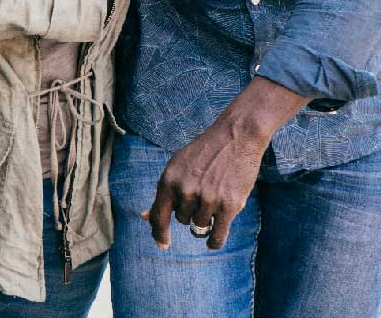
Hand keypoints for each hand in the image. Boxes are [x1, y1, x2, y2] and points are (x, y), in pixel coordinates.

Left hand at [141, 118, 266, 250]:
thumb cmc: (204, 153)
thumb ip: (163, 192)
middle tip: (202, 193)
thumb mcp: (176, 166)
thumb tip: (145, 217)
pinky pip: (217, 235)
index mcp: (168, 180)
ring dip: (205, 222)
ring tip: (213, 201)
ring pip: (199, 227)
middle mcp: (185, 191)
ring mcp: (207, 199)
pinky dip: (214, 242)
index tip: (162, 245)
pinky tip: (212, 242)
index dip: (159, 233)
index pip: (158, 216)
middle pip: (182, 220)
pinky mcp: (229, 206)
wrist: (235, 137)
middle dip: (190, 212)